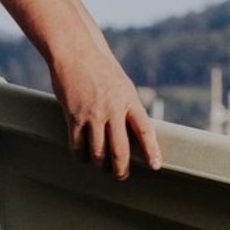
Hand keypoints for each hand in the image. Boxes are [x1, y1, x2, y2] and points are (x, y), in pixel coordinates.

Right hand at [49, 47, 161, 179]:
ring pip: (98, 151)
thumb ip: (128, 106)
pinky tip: (82, 156)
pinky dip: (80, 155)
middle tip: (121, 176)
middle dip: (121, 168)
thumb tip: (132, 130)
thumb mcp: (122, 85)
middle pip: (120, 149)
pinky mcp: (73, 116)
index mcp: (130, 101)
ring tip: (101, 167)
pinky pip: (77, 144)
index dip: (151, 151)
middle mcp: (113, 110)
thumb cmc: (100, 68)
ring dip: (100, 164)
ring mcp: (92, 114)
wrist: (75, 53)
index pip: (145, 131)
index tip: (156, 166)